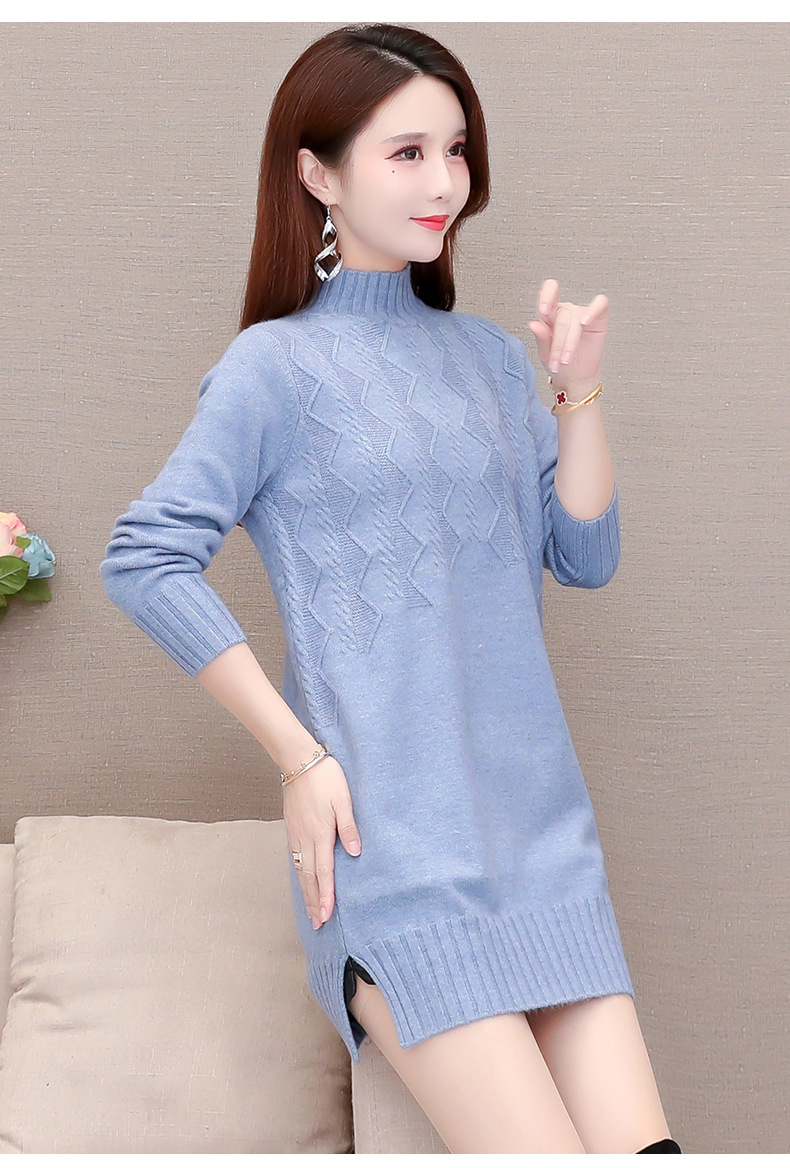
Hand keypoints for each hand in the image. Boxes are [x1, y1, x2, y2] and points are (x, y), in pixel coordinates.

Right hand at [283, 754, 361, 929]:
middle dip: (314, 902)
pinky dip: (298, 875)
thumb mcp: (343, 800)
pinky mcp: (292, 828)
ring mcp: (296, 834)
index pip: (324, 872)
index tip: (327, 915)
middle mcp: (305, 838)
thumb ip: (348, 827)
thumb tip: (355, 853)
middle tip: (318, 923)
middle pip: (309, 877)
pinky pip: (294, 858)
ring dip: (306, 892)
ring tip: (310, 910)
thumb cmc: (325, 778)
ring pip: (300, 870)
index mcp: (320, 833)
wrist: (299, 761)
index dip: (326, 895)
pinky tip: (302, 881)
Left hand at [527, 278, 608, 391]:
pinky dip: (593, 310)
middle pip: (562, 318)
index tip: (543, 311)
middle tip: (557, 362)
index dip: (547, 296)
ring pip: (577, 319)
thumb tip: (533, 324)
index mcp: (550, 314)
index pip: (549, 292)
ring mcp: (582, 313)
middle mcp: (566, 311)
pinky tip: (585, 322)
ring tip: (566, 360)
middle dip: (558, 344)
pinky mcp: (599, 317)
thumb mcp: (545, 353)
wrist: (575, 377)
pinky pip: (600, 304)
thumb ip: (540, 337)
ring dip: (570, 343)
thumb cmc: (559, 363)